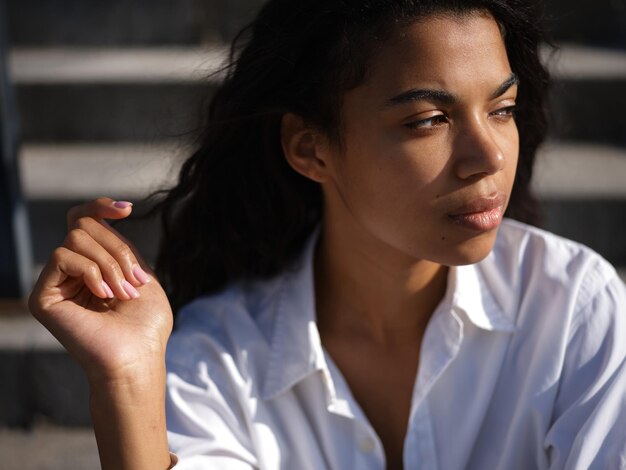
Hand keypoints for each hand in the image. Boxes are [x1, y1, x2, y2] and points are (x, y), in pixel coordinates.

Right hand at [29, 197, 172, 385]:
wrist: (137, 356)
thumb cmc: (146, 324)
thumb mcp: (140, 274)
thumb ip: (119, 246)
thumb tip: (102, 218)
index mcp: (94, 267)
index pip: (84, 221)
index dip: (101, 207)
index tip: (128, 209)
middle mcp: (72, 272)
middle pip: (85, 225)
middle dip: (118, 249)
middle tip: (134, 282)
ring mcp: (56, 283)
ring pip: (76, 237)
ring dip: (109, 262)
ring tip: (122, 293)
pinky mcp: (43, 296)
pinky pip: (62, 256)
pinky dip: (91, 271)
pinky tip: (103, 295)